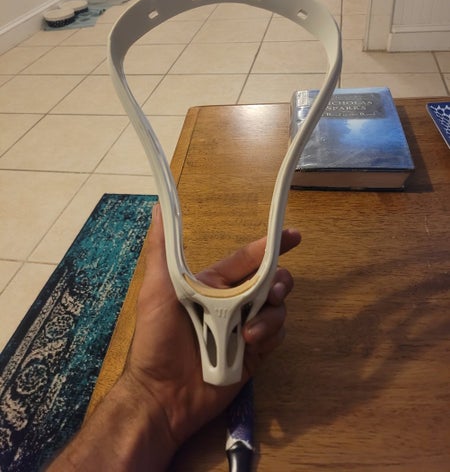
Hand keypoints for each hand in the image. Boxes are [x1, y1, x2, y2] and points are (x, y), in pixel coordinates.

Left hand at [123, 203, 299, 449]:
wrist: (163, 396)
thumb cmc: (157, 339)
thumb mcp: (157, 289)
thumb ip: (162, 248)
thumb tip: (157, 207)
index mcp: (213, 285)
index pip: (249, 259)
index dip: (272, 245)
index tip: (294, 235)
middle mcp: (233, 303)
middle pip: (271, 281)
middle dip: (280, 281)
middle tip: (276, 291)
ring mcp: (245, 329)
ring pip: (277, 308)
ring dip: (270, 315)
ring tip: (249, 332)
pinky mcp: (255, 354)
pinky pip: (276, 335)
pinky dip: (269, 335)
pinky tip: (252, 343)